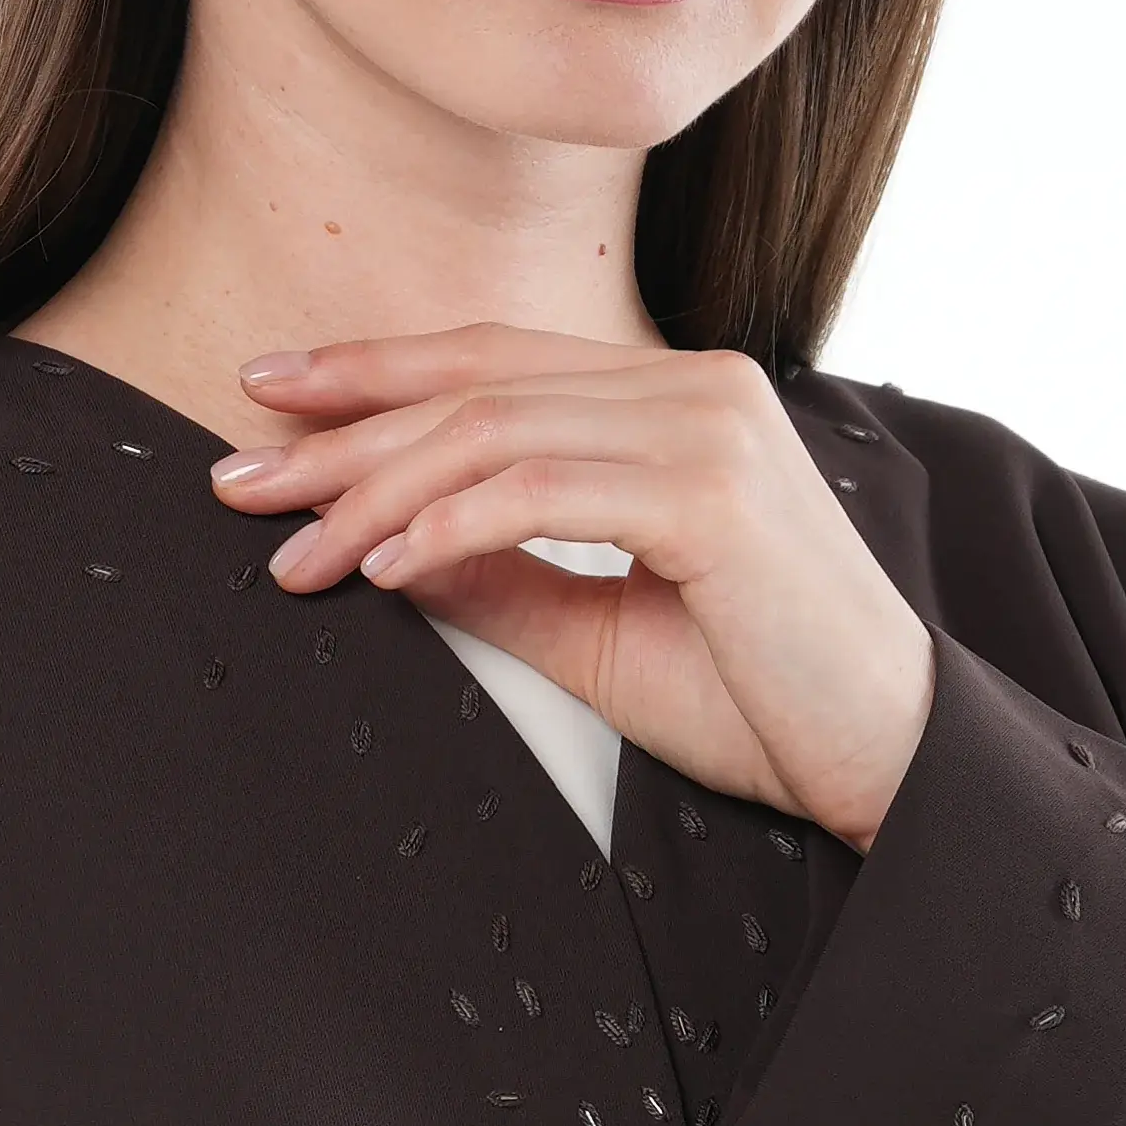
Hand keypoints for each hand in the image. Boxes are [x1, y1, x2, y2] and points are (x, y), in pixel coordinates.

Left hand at [209, 324, 936, 850]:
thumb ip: (502, 580)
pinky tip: (379, 566)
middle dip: (341, 435)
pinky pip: (539, 490)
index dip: (373, 377)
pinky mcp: (710, 492)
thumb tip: (384, 550)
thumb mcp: (602, 638)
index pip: (494, 364)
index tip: (270, 404)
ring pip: (492, 430)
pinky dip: (447, 525)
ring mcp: (705, 427)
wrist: (889, 761)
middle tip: (236, 481)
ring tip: (289, 552)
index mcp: (671, 405)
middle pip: (475, 386)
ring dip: (373, 493)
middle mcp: (691, 388)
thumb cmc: (766, 706)